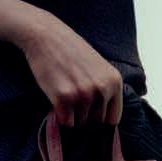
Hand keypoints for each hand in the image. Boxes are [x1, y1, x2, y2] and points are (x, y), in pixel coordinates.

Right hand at [16, 12, 124, 127]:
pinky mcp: (63, 98)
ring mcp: (83, 94)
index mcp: (114, 82)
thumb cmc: (71, 51)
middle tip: (73, 101)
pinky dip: (60, 116)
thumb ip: (104, 90)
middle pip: (95, 123)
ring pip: (79, 123)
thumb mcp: (99, 68)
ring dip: (71, 115)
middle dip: (84, 117)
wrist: (47, 37)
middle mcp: (102, 89)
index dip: (100, 120)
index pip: (113, 118)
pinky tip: (56, 99)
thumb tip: (103, 120)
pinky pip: (65, 122)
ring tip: (64, 94)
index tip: (90, 117)